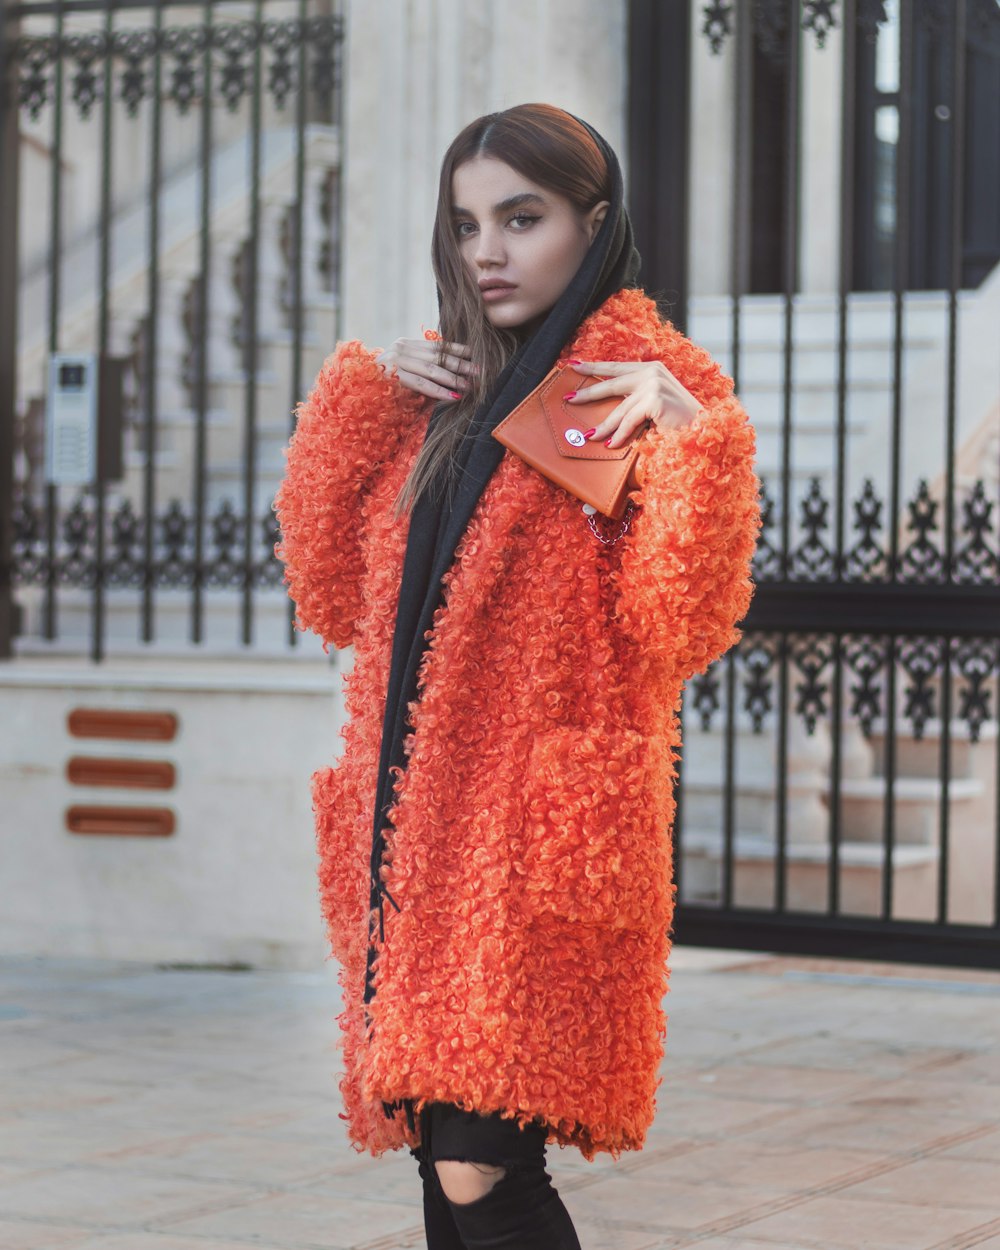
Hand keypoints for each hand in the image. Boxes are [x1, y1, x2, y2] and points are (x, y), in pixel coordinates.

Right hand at [375, 338, 476, 402]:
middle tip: (479, 372)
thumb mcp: (407, 371)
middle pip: (438, 357)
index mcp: (406, 344)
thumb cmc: (385, 386)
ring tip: (469, 386)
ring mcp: (395, 361)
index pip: (437, 345)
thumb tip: (455, 373)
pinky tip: (453, 397)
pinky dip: (439, 391)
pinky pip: (421, 384)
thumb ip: (425, 368)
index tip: (475, 355)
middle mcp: (401, 348)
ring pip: (432, 369)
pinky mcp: (392, 376)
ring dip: (454, 379)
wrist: (357, 391)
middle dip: (461, 365)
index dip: (458, 350)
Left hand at [565, 360, 703, 446]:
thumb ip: (634, 400)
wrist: (704, 431)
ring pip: (620, 408)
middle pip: (611, 383)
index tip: (573, 366)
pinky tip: (611, 445)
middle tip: (569, 398)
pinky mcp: (655, 399)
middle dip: (588, 393)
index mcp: (651, 369)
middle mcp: (652, 372)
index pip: (616, 367)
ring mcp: (654, 384)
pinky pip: (630, 421)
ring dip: (604, 426)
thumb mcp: (654, 405)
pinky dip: (620, 435)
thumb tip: (605, 411)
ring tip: (590, 436)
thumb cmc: (678, 423)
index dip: (593, 367)